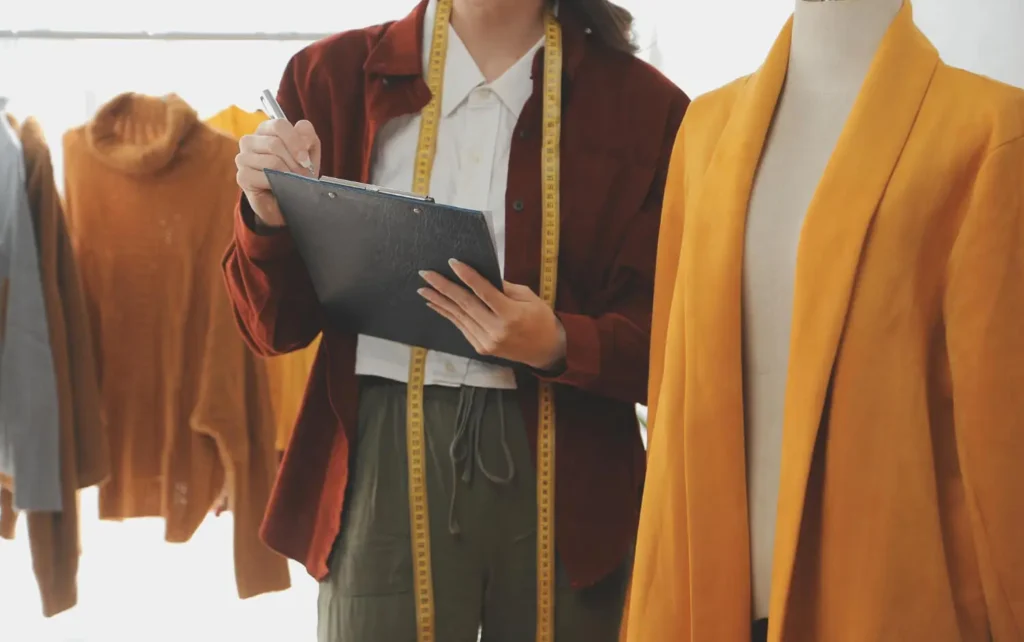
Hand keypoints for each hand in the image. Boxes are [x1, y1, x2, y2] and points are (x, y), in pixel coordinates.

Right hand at [236, 118, 321, 226]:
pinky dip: (278, 184)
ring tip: (294, 182)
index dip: (295, 141)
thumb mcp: (309, 150)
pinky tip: (280, 187)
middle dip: (294, 162)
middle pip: (275, 144)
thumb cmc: (296, 170)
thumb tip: (301, 134)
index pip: (279, 125)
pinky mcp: (242, 176)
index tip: (306, 159)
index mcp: (266, 129)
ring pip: (271, 161)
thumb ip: (307, 136)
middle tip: (302, 175)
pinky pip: (264, 177)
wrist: (289, 199)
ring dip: (288, 174)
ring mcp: (243, 158)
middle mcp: (250, 140)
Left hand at [418, 260, 566, 369]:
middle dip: (443, 287)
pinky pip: (461, 326)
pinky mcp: (480, 347)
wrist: (545, 351)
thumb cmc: (540, 319)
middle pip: (465, 304)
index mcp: (511, 315)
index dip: (467, 276)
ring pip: (459, 316)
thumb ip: (504, 288)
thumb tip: (480, 276)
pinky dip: (447, 314)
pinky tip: (436, 304)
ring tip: (423, 288)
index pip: (484, 292)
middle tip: (426, 274)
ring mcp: (486, 341)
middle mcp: (496, 330)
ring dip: (439, 301)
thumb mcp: (529, 298)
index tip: (452, 263)